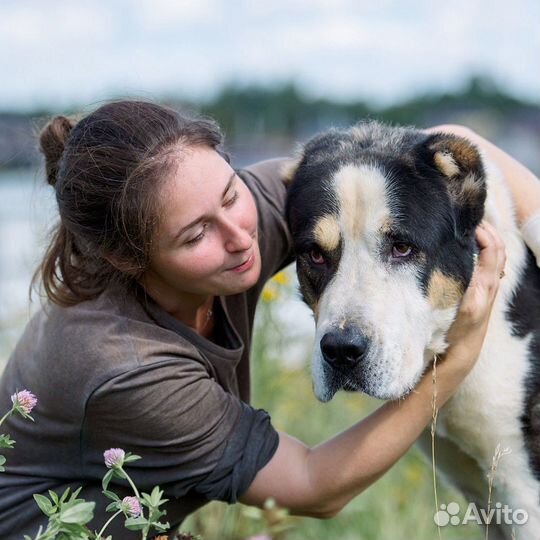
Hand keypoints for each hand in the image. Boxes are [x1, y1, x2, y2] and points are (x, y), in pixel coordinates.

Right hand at [443, 221, 505, 372]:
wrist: (459, 354)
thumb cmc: (451, 332)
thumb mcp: (453, 307)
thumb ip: (457, 284)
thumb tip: (452, 258)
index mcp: (483, 286)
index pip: (492, 250)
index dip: (483, 232)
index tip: (466, 222)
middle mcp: (490, 286)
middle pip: (498, 249)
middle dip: (487, 230)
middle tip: (468, 218)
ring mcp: (487, 289)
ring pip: (495, 256)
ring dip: (486, 239)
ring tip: (469, 227)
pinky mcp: (482, 292)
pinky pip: (488, 265)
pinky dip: (482, 250)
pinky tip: (469, 247)